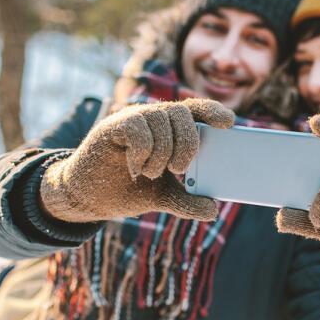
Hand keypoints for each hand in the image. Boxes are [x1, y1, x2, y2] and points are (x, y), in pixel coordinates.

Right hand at [40, 98, 233, 222]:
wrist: (89, 197)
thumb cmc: (128, 189)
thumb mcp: (164, 197)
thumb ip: (188, 201)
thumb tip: (214, 209)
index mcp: (169, 130)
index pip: (195, 109)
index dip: (212, 110)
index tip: (230, 123)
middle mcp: (153, 118)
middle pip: (182, 112)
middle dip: (188, 143)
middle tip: (178, 170)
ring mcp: (132, 119)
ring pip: (161, 120)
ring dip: (161, 154)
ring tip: (150, 174)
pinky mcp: (112, 127)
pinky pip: (138, 128)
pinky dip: (141, 153)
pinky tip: (134, 168)